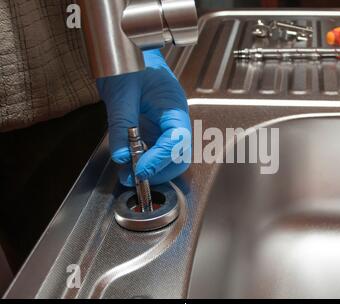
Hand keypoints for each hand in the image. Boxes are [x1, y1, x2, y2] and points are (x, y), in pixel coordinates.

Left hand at [96, 50, 191, 185]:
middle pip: (179, 156)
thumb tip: (122, 156)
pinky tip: (128, 165)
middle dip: (160, 172)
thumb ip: (122, 125)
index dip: (159, 159)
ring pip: (169, 159)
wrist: (128, 50)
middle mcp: (174, 120)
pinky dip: (144, 163)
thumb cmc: (130, 62)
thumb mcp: (122, 91)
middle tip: (134, 179)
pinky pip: (155, 153)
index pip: (176, 140)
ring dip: (152, 171)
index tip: (139, 170)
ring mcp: (165, 126)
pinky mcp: (154, 130)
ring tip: (128, 176)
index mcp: (174, 107)